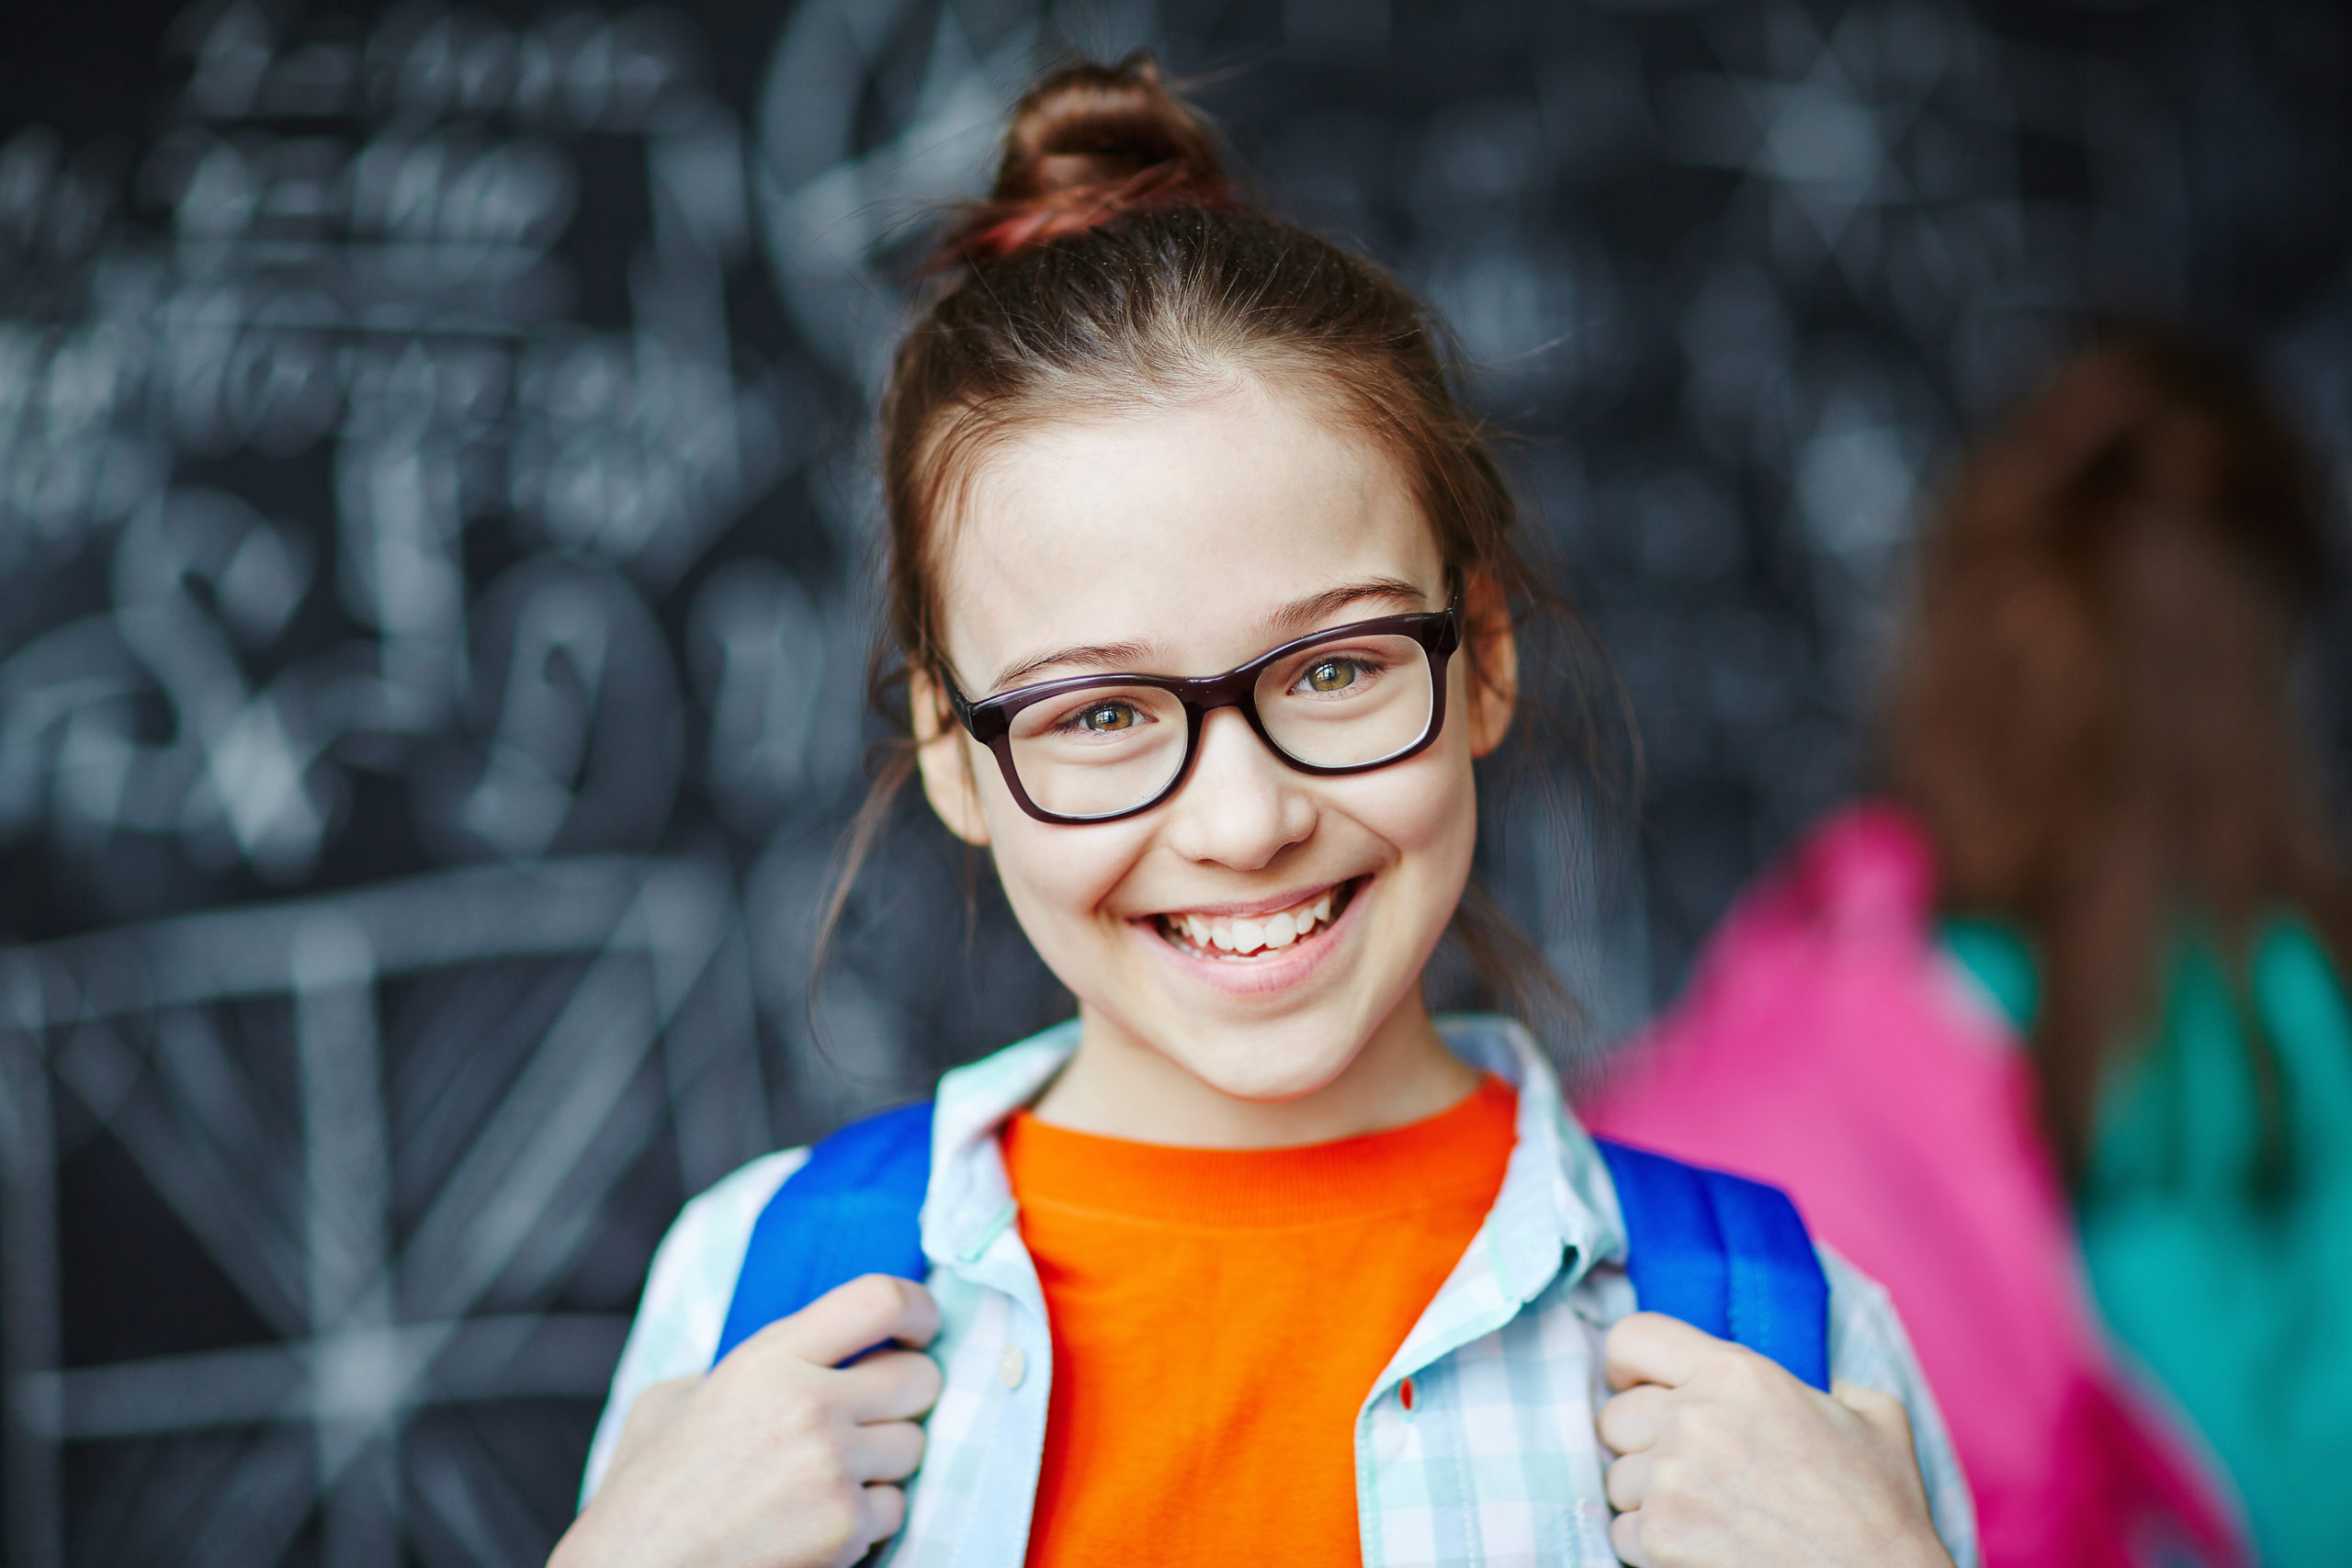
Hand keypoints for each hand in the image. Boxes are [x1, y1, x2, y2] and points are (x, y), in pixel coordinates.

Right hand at [550, 1275, 943, 1567]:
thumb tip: (804, 1353)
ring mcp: (831, 1468)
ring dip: (882, 1465)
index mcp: (767, 1358)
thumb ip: (747, 1366)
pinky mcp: (844, 1528)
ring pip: (914, 1448)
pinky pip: (895, 1509)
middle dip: (904, 1398)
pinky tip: (816, 1523)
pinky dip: (866, 1521)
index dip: (917, 1309)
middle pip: (920, 1377)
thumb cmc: (644, 1494)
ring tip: (823, 1479)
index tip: (921, 1327)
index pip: (879, 1299)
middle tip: (870, 1416)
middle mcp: (808, 1404)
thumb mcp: (676, 1399)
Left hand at [1596, 1312, 1952, 1567]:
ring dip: (1649, 1499)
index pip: (1634, 1337)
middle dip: (1641, 1443)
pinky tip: (1700, 1549)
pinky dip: (1651, 1546)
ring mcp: (1671, 1478)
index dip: (1628, 1364)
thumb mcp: (1873, 1416)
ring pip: (1618, 1480)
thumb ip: (1830, 1384)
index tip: (1636, 1387)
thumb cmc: (1882, 1510)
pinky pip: (1622, 1533)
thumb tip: (1822, 1384)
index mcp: (1737, 1373)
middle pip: (1614, 1416)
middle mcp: (1694, 1416)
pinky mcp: (1661, 1536)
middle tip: (1688, 1469)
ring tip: (1706, 1514)